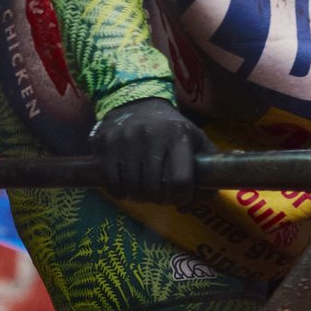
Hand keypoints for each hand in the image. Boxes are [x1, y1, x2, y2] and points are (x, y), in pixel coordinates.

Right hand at [91, 97, 208, 200]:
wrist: (137, 102)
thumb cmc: (171, 129)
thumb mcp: (196, 140)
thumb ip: (207, 173)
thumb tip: (187, 207)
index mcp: (177, 135)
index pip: (181, 180)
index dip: (182, 196)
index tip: (180, 195)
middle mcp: (150, 135)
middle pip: (154, 189)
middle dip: (160, 199)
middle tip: (160, 195)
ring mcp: (124, 139)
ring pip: (132, 188)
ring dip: (139, 197)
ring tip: (144, 190)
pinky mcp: (103, 143)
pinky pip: (111, 183)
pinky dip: (119, 192)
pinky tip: (126, 186)